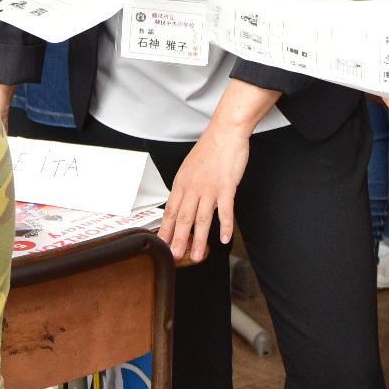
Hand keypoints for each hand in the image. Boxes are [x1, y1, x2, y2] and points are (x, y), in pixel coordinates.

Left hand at [159, 121, 249, 262]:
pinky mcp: (226, 187)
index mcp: (182, 183)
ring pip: (202, 219)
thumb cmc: (209, 149)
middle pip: (183, 218)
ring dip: (199, 240)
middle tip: (175, 256)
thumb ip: (186, 187)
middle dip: (178, 240)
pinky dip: (225, 226)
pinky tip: (225, 238)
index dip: (165, 229)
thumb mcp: (189, 168)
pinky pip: (225, 211)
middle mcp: (193, 187)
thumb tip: (180, 204)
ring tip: (198, 255)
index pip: (170, 210)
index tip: (162, 243)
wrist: (225, 133)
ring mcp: (209, 188)